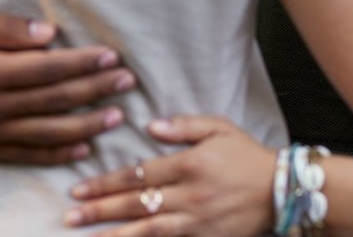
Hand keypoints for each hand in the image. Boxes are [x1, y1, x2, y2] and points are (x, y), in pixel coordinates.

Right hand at [0, 6, 136, 164]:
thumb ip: (4, 29)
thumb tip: (49, 35)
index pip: (48, 70)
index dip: (83, 64)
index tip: (111, 57)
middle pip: (54, 102)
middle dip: (95, 91)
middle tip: (127, 83)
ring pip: (46, 134)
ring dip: (85, 126)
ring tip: (115, 118)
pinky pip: (23, 156)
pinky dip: (54, 155)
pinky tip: (80, 150)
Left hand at [65, 115, 274, 235]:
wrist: (282, 191)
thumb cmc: (247, 155)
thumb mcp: (219, 128)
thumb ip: (184, 126)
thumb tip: (151, 125)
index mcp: (189, 164)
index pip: (138, 175)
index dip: (106, 182)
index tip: (79, 188)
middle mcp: (189, 195)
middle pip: (136, 203)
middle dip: (100, 210)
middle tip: (70, 214)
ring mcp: (197, 221)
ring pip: (148, 230)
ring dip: (115, 235)